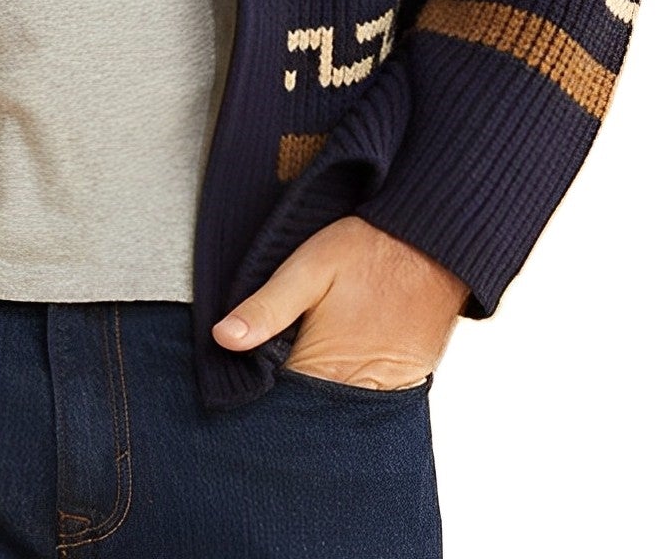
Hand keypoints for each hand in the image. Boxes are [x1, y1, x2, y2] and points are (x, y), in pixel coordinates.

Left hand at [212, 216, 468, 388]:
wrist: (434, 243)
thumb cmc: (366, 250)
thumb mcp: (307, 268)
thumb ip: (266, 308)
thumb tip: (222, 338)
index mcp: (326, 367)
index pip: (279, 404)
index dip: (256, 391)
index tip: (243, 375)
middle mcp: (358, 391)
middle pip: (310, 413)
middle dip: (287, 401)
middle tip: (269, 370)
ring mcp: (388, 390)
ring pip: (340, 411)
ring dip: (319, 398)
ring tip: (303, 366)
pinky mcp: (408, 380)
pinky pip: (371, 401)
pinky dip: (350, 391)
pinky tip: (336, 367)